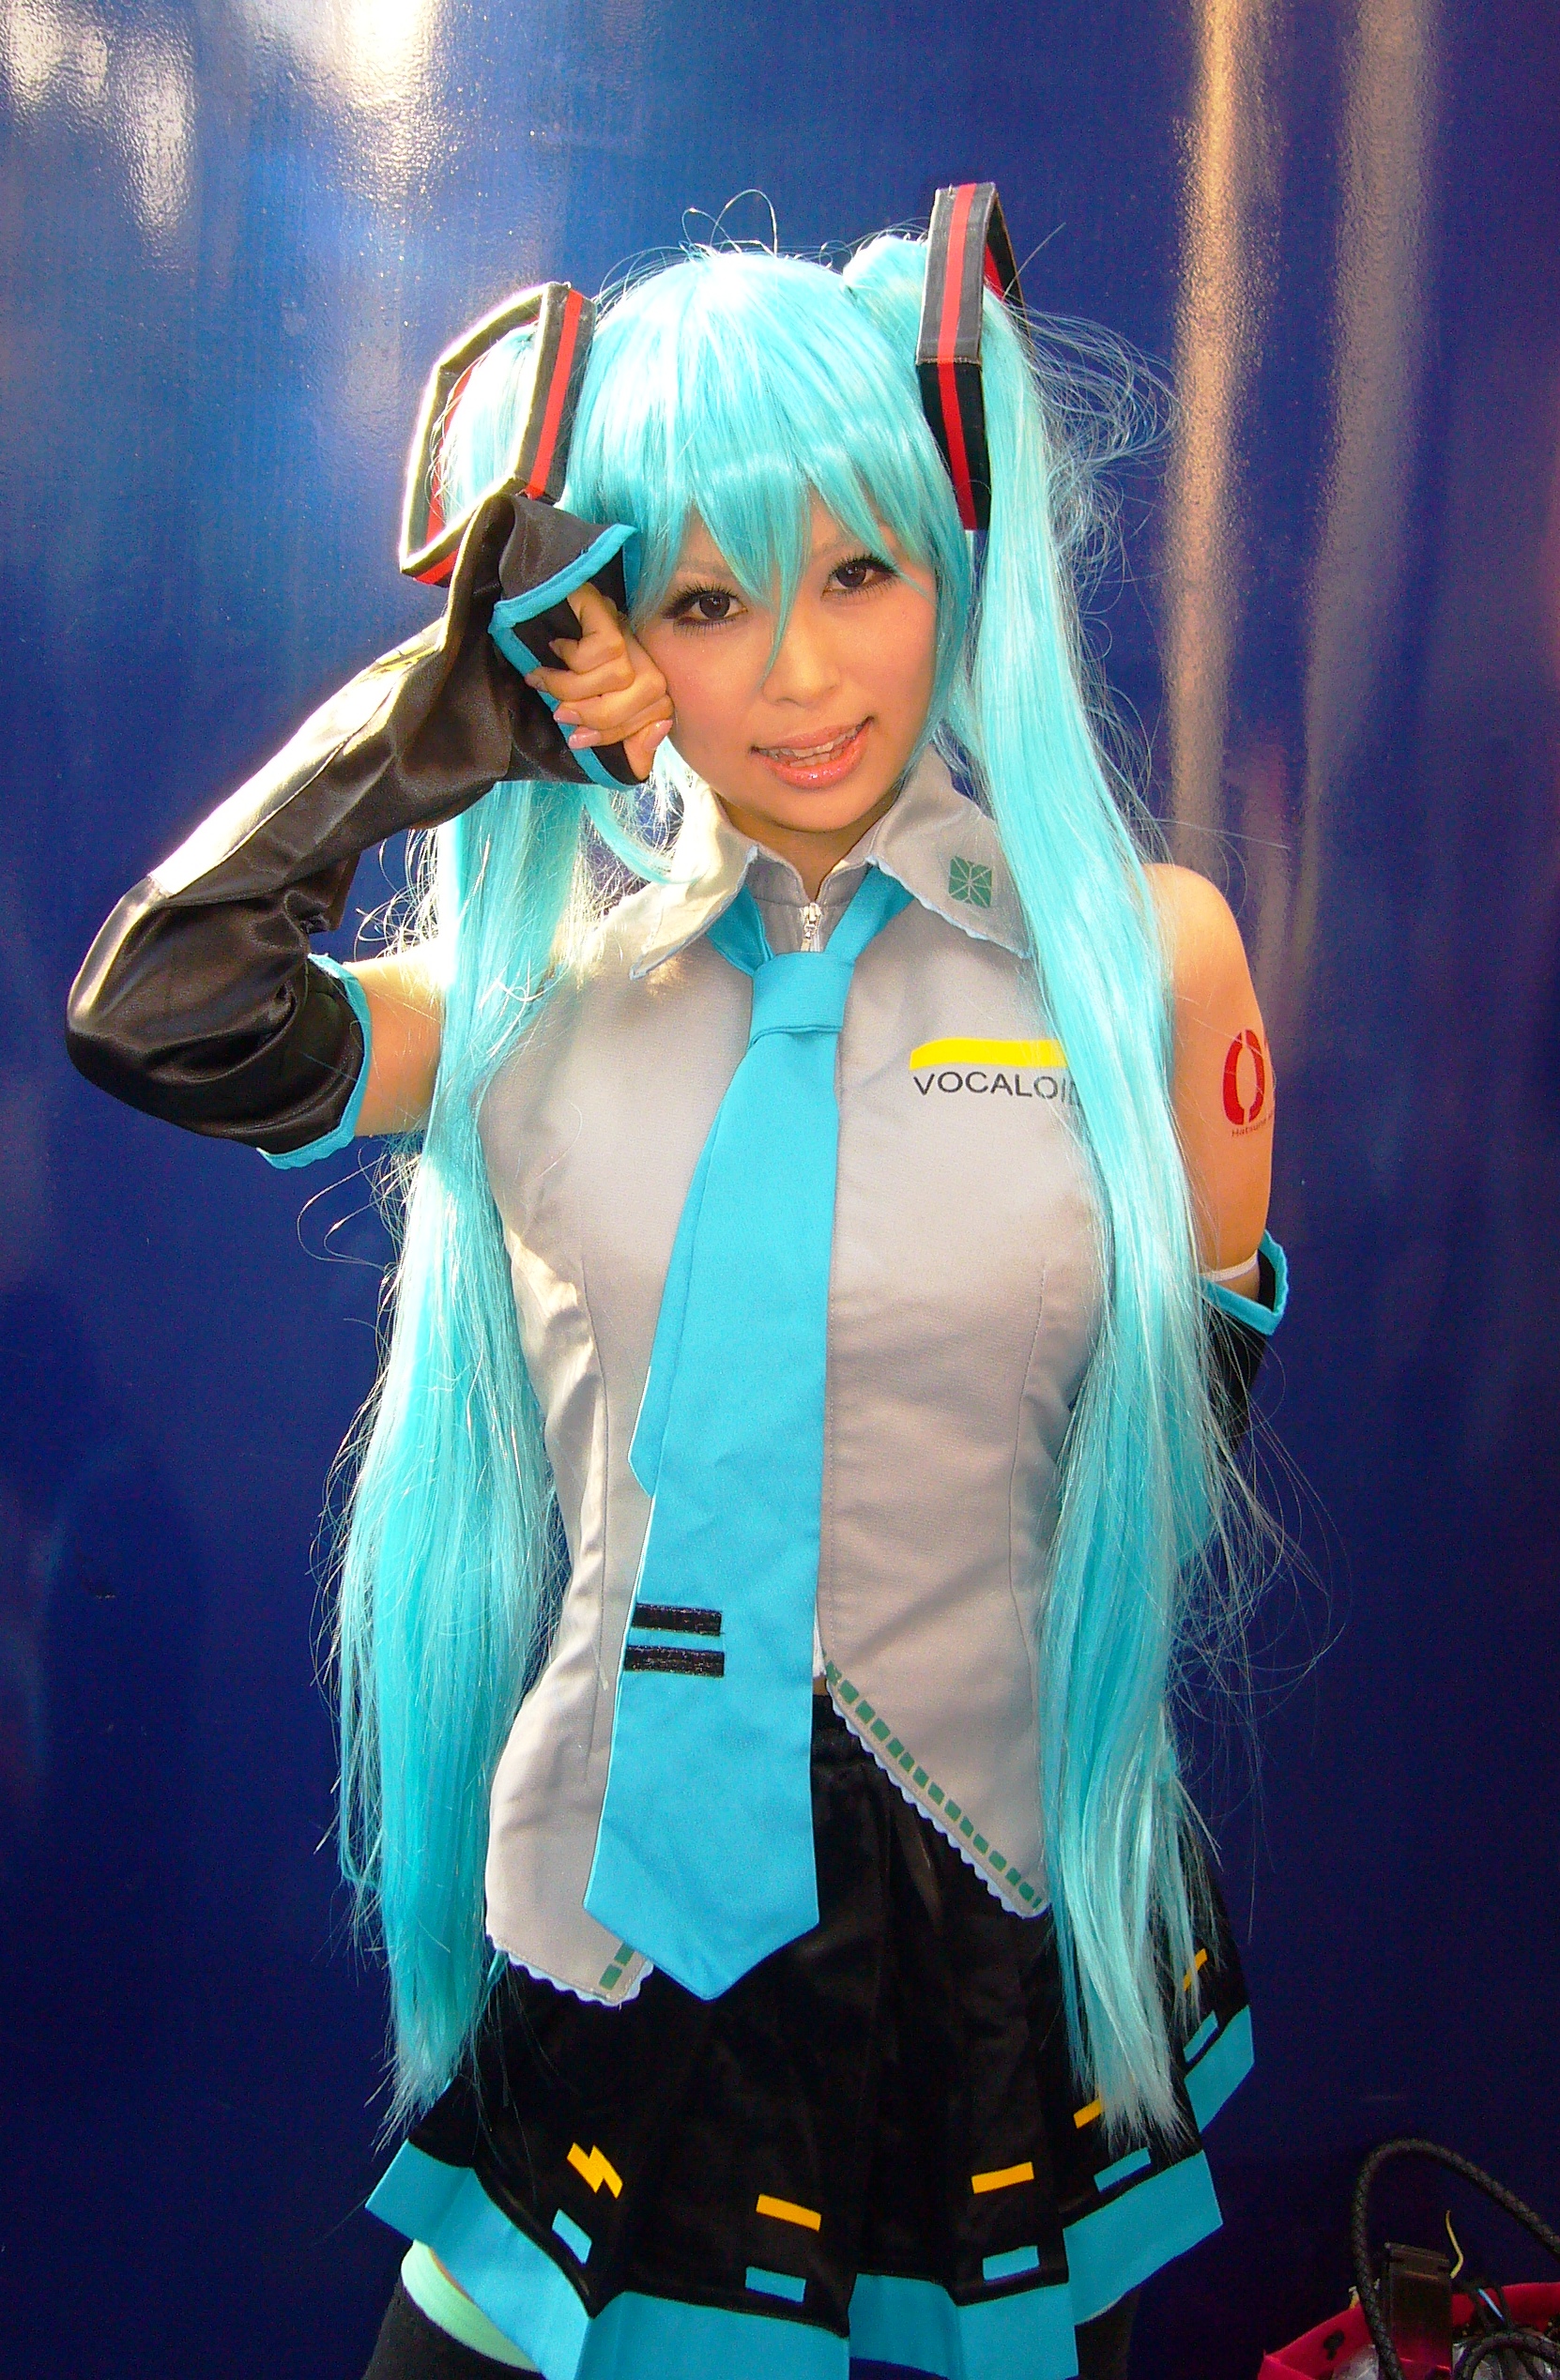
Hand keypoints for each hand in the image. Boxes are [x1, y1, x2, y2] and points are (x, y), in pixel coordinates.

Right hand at [522, 581, 673, 782]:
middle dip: (598, 718)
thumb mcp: (582, 709)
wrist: (525, 607)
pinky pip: (608, 648)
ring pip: (623, 676)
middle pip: (650, 696)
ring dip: (575, 688)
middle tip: (559, 715)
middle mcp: (644, 650)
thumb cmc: (549, 665)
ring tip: (546, 680)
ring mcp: (627, 626)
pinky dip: (574, 658)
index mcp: (643, 677)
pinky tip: (557, 648)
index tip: (577, 740)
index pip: (660, 714)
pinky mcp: (608, 608)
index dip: (620, 735)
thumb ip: (623, 736)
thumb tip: (657, 732)